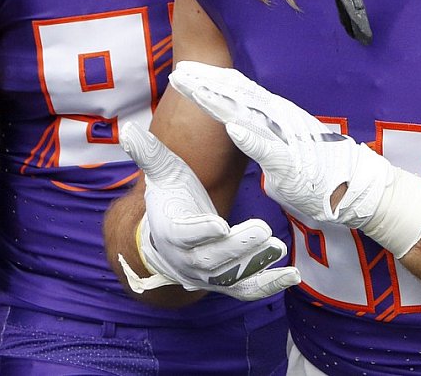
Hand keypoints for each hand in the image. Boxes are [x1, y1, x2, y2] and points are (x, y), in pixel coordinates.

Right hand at [118, 121, 296, 300]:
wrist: (167, 238)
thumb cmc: (171, 198)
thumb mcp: (163, 174)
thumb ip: (150, 154)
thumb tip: (128, 130)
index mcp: (171, 231)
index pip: (184, 235)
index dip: (200, 231)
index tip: (220, 225)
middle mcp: (186, 260)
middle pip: (211, 259)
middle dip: (237, 247)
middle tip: (263, 230)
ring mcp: (206, 276)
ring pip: (230, 276)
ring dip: (255, 264)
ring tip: (278, 247)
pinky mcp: (225, 283)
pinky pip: (246, 290)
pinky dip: (268, 285)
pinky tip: (292, 275)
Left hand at [170, 61, 420, 256]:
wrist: (355, 186)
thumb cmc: (320, 171)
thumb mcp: (288, 147)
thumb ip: (267, 136)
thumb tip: (248, 129)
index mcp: (276, 118)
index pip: (239, 95)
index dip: (213, 83)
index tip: (186, 73)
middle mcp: (280, 121)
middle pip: (237, 99)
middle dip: (207, 85)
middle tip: (178, 72)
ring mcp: (285, 138)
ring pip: (247, 115)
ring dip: (220, 102)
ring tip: (195, 89)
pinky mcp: (292, 161)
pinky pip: (267, 148)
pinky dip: (249, 137)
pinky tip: (230, 126)